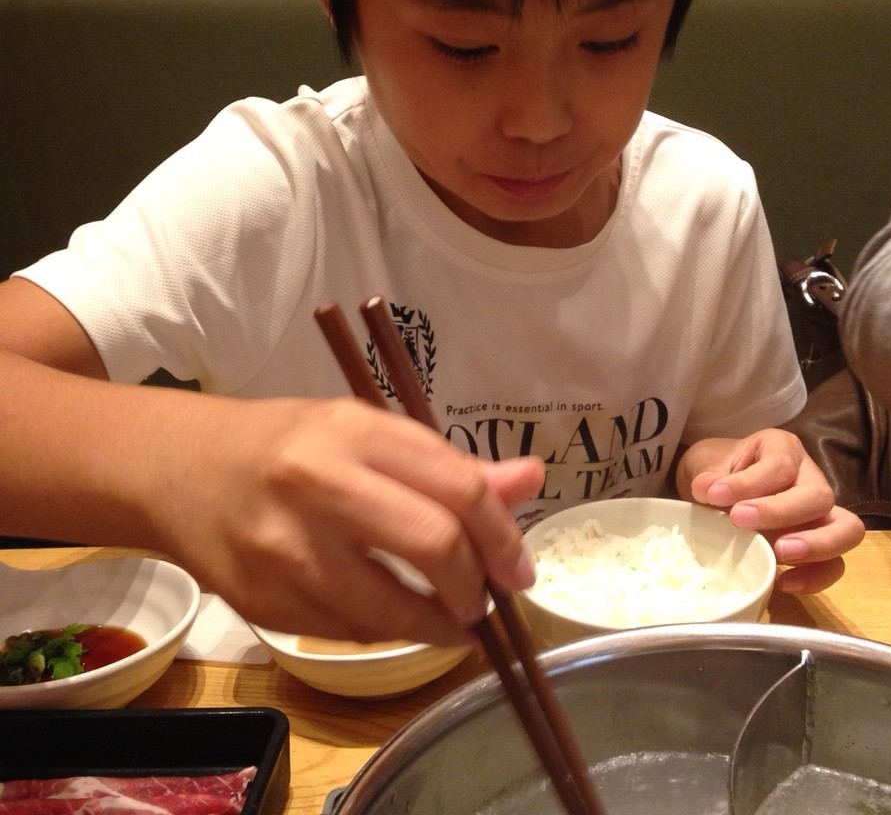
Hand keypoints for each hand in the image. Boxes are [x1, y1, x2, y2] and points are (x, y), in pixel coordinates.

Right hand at [149, 394, 544, 646]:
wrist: (183, 470)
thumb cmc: (290, 444)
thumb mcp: (369, 432)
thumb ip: (449, 464)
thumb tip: (532, 479)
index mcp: (355, 432)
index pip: (457, 487)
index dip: (504, 535)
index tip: (521, 568)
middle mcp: (319, 486)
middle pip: (433, 546)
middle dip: (478, 586)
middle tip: (490, 598)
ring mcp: (286, 550)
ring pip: (392, 609)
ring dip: (441, 626)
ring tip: (456, 619)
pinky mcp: (265, 602)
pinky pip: (351, 633)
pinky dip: (389, 633)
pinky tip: (400, 618)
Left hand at [675, 428, 864, 593]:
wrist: (719, 493)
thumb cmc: (718, 473)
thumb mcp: (706, 465)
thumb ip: (708, 476)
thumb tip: (706, 489)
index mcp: (782, 449)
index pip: (780, 463)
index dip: (749, 482)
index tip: (715, 495)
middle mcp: (809, 478)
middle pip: (818, 495)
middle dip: (781, 511)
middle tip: (740, 521)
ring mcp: (821, 514)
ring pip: (846, 529)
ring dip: (816, 544)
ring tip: (781, 553)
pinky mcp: (820, 546)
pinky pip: (835, 564)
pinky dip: (815, 576)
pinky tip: (783, 583)